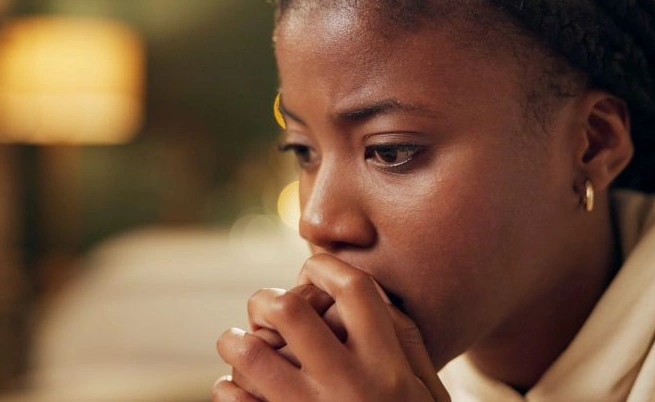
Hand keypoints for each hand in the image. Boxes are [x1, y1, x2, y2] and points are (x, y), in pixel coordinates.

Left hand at [214, 254, 449, 401]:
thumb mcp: (427, 390)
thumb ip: (406, 341)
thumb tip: (372, 295)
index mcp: (386, 366)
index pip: (355, 291)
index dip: (327, 266)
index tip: (312, 268)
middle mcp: (347, 386)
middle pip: (291, 310)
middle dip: (269, 297)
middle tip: (268, 306)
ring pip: (250, 352)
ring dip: (237, 340)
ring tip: (242, 342)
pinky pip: (233, 398)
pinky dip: (228, 387)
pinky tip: (239, 388)